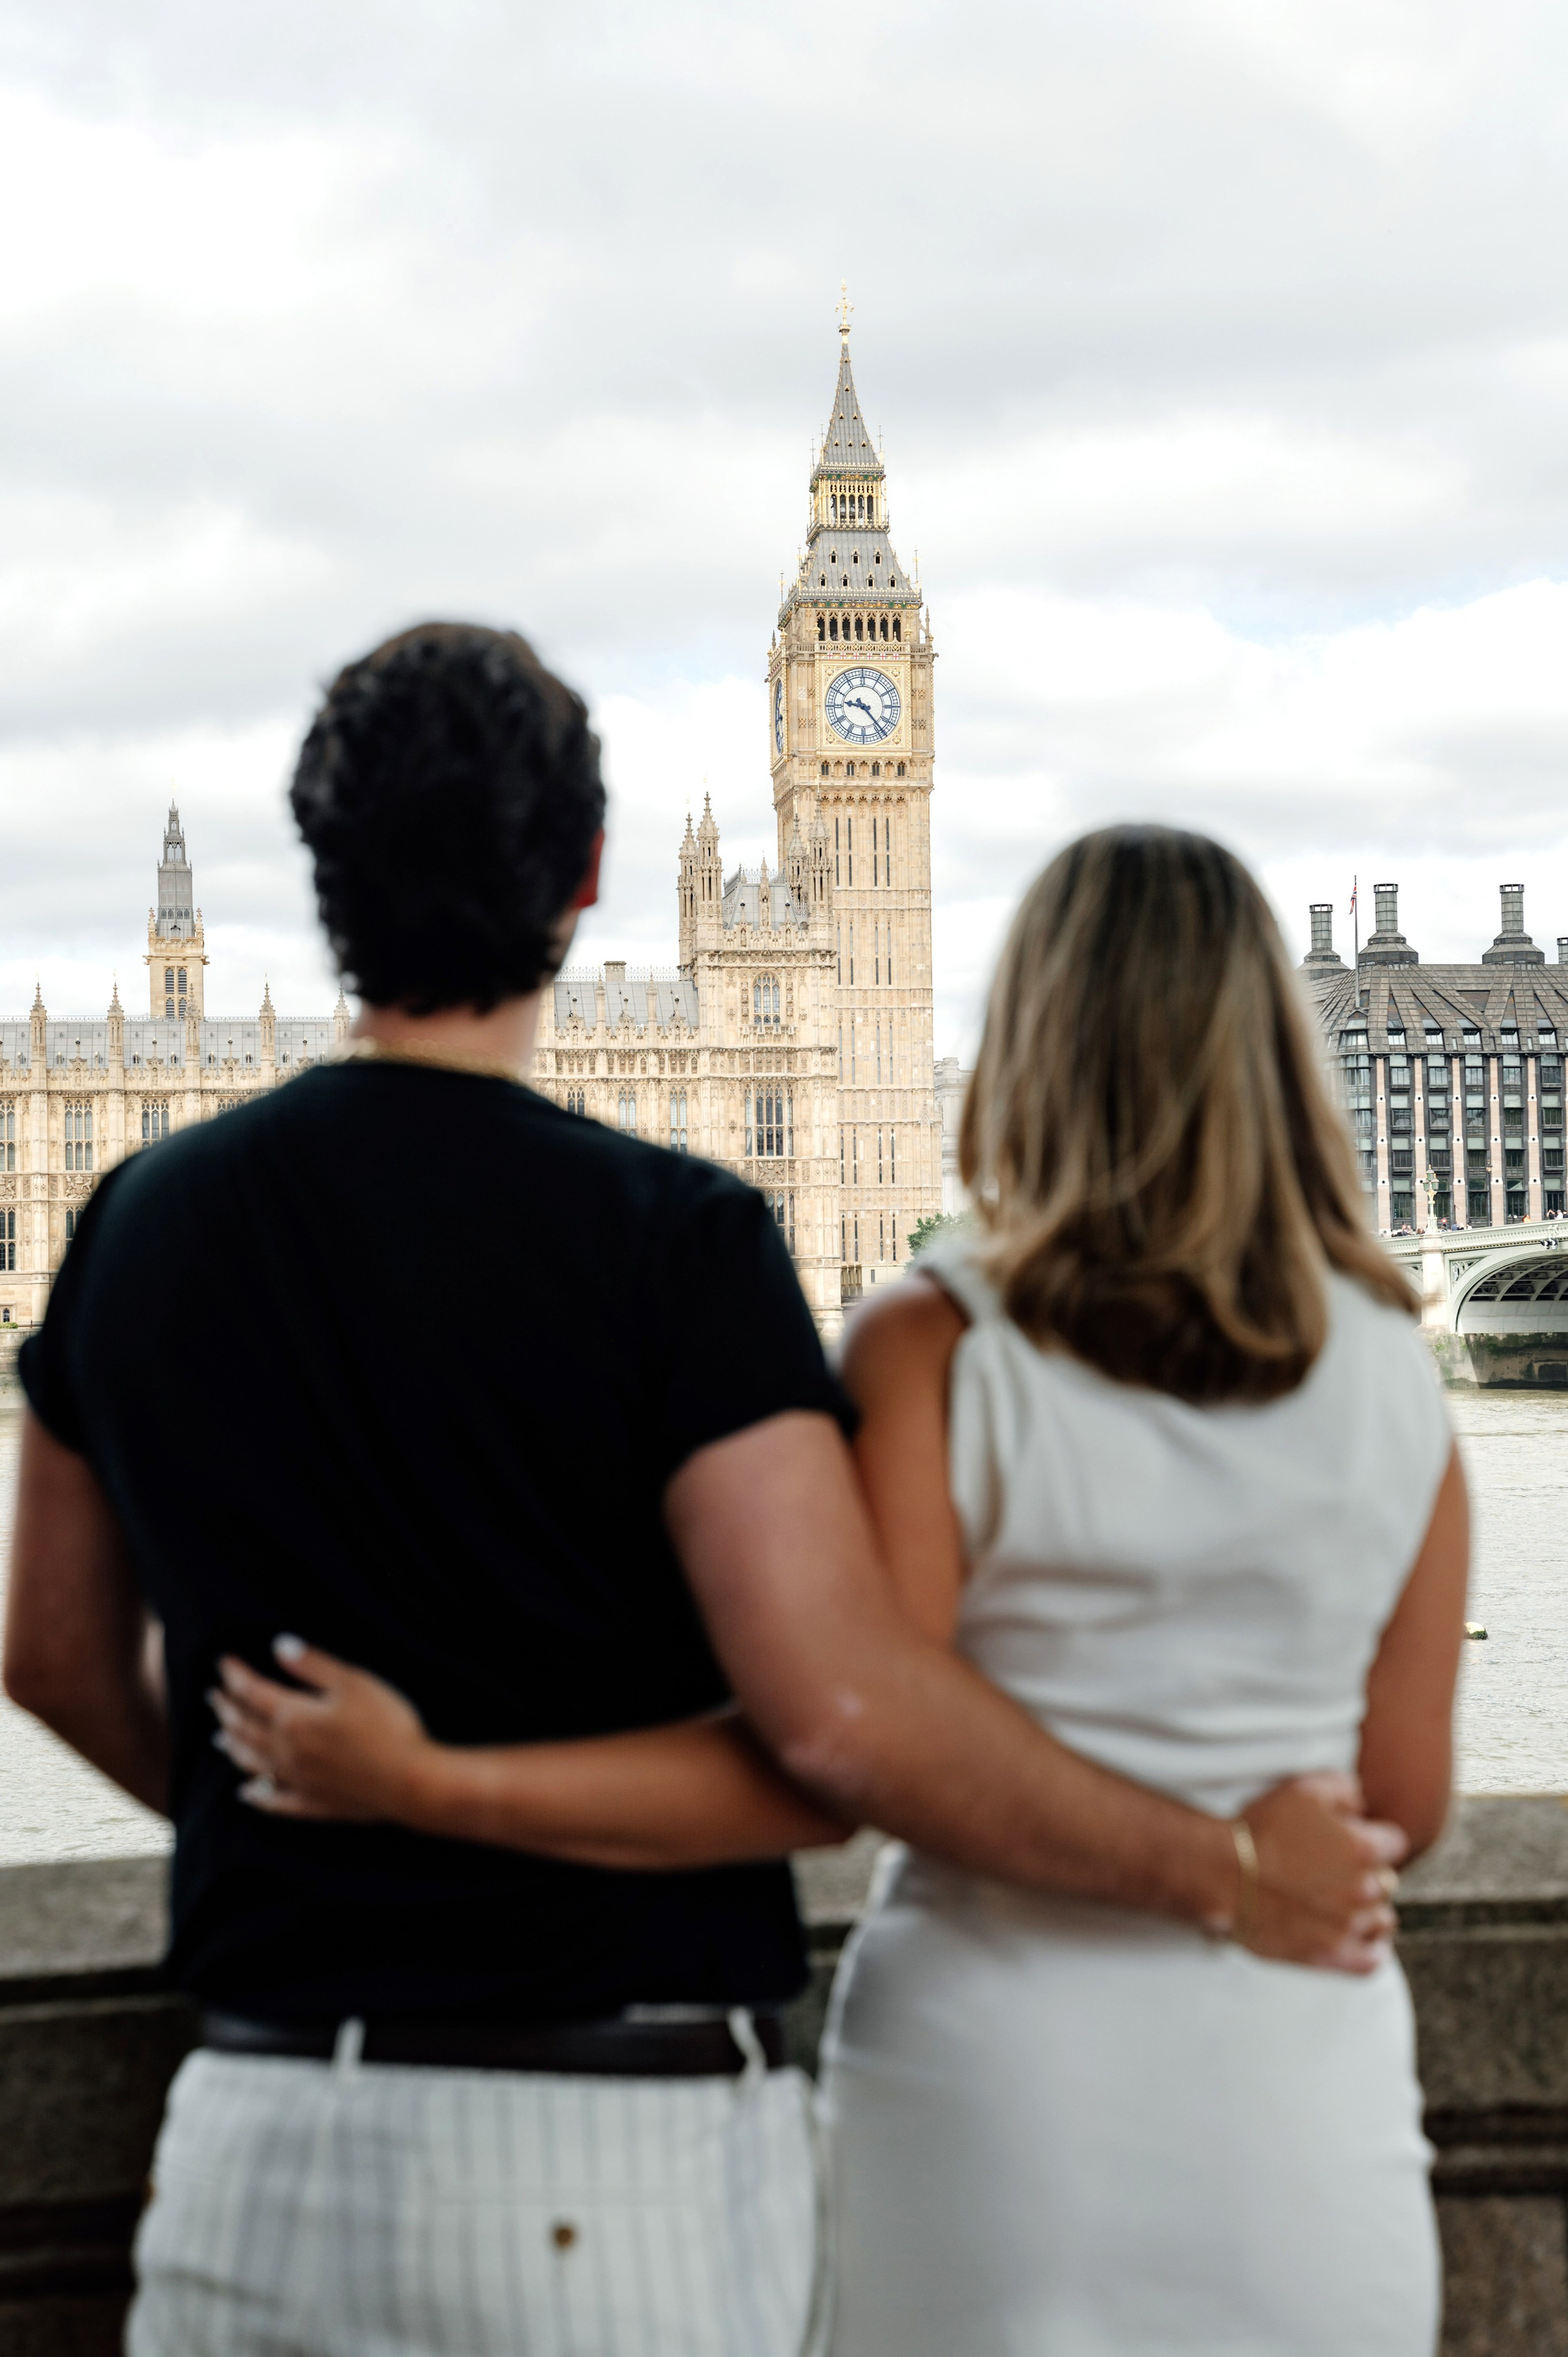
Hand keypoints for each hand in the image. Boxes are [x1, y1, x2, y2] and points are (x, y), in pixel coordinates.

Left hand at [210, 1637, 430, 1821]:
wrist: (409, 1782)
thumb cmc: (387, 1726)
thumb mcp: (354, 1683)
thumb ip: (313, 1665)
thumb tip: (279, 1645)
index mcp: (294, 1718)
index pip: (253, 1692)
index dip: (236, 1675)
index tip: (224, 1662)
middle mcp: (286, 1751)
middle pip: (245, 1729)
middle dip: (227, 1709)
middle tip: (214, 1696)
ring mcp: (296, 1781)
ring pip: (252, 1763)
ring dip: (233, 1747)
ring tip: (220, 1737)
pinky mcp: (312, 1803)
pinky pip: (274, 1801)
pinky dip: (256, 1796)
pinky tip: (246, 1793)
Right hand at [1242, 1772, 1408, 1973]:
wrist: (1223, 1873)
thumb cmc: (1260, 1830)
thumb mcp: (1303, 1789)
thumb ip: (1344, 1788)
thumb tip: (1361, 1804)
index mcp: (1363, 1848)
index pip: (1394, 1843)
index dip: (1374, 1838)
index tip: (1356, 1840)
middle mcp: (1363, 1889)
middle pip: (1386, 1882)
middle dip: (1366, 1873)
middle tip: (1336, 1870)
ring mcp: (1348, 1925)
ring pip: (1382, 1919)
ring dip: (1368, 1910)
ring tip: (1344, 1903)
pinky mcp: (1331, 1955)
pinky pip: (1372, 1960)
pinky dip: (1371, 1949)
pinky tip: (1359, 1938)